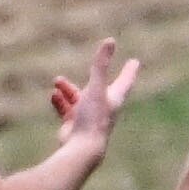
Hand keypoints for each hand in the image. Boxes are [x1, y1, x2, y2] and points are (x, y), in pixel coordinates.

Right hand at [34, 45, 141, 167]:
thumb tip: (110, 40)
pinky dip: (60, 102)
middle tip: (96, 69)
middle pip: (101, 89)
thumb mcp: (96, 87)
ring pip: (79, 99)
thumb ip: (101, 65)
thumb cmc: (93, 118)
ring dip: (68, 89)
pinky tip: (53, 96)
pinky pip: (66, 110)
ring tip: (57, 81)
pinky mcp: (73, 126)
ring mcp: (88, 118)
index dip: (129, 70)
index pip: (125, 81)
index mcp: (113, 99)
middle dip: (96, 77)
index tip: (135, 62)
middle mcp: (103, 108)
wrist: (82, 149)